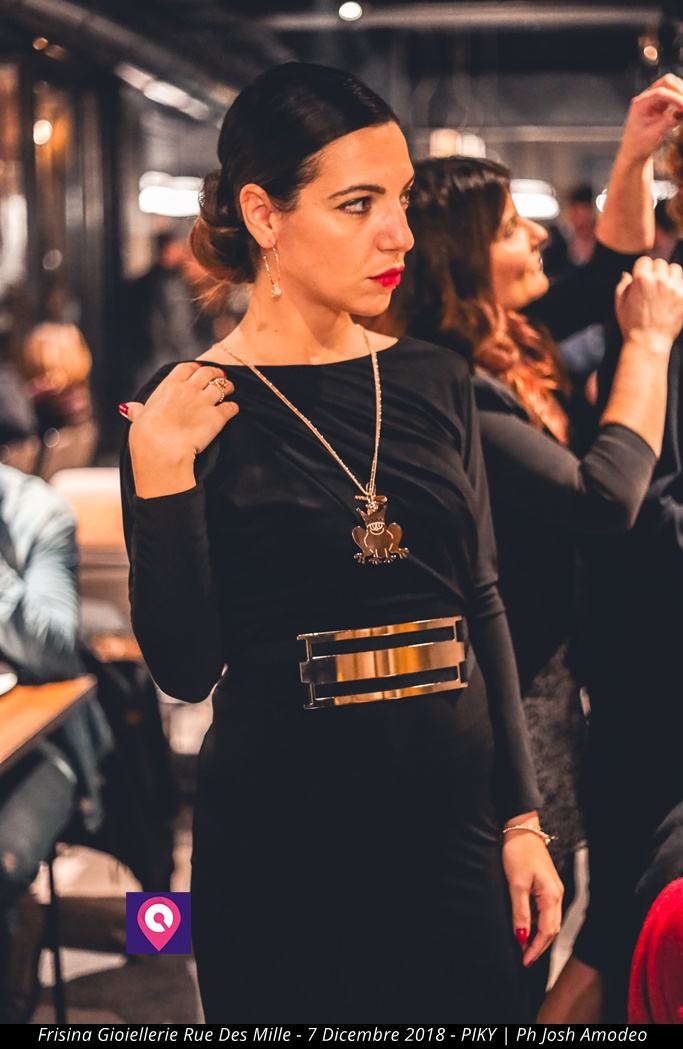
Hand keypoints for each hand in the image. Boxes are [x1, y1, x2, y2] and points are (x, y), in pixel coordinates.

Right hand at [121, 362, 238, 495]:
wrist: (162, 448)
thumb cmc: (146, 434)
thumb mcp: (139, 417)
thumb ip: (137, 410)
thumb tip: (127, 408)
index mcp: (170, 385)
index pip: (187, 368)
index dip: (195, 368)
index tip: (199, 370)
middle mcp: (189, 389)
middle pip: (208, 372)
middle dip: (215, 373)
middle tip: (220, 377)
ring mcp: (204, 402)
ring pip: (223, 387)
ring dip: (228, 388)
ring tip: (231, 390)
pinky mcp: (217, 417)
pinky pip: (231, 407)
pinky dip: (233, 408)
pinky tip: (233, 410)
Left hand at [502, 824, 563, 967]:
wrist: (522, 830)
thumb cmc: (519, 853)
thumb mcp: (516, 884)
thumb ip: (520, 912)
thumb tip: (522, 937)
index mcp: (552, 896)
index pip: (547, 931)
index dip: (535, 948)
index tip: (524, 961)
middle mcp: (557, 895)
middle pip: (551, 929)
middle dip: (539, 946)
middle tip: (524, 959)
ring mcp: (553, 890)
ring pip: (549, 921)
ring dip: (538, 936)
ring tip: (524, 947)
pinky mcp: (547, 885)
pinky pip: (545, 911)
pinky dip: (537, 923)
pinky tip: (527, 927)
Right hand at [615, 255, 682, 346]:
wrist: (649, 341)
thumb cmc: (631, 324)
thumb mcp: (620, 304)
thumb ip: (623, 285)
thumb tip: (627, 273)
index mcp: (641, 279)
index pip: (645, 260)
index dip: (642, 269)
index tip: (642, 277)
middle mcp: (659, 280)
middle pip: (660, 263)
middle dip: (656, 271)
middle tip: (653, 285)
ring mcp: (674, 288)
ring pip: (675, 269)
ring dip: (669, 275)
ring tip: (664, 288)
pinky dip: (678, 286)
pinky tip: (672, 295)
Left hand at [619, 74, 682, 162]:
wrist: (634, 153)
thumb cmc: (638, 146)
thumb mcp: (653, 135)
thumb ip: (668, 122)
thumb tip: (681, 112)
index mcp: (640, 104)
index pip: (660, 92)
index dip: (675, 97)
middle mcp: (646, 98)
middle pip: (666, 82)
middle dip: (679, 90)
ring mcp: (653, 100)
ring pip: (671, 86)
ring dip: (681, 93)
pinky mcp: (660, 105)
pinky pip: (673, 95)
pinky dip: (680, 99)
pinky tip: (682, 109)